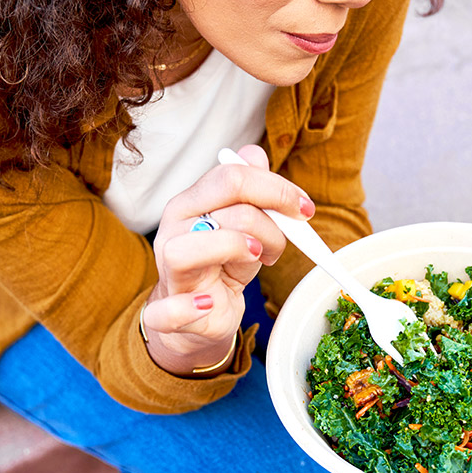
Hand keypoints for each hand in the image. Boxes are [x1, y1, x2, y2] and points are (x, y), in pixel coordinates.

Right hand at [142, 145, 312, 374]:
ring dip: (243, 250)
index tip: (304, 209)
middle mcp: (174, 230)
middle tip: (281, 245)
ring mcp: (167, 270)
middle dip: (272, 224)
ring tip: (256, 261)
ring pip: (199, 246)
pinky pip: (169, 310)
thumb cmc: (222, 267)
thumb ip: (250, 190)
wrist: (195, 319)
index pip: (233, 176)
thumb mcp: (243, 226)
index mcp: (190, 202)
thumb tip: (253, 153)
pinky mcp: (166, 312)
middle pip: (229, 205)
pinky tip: (212, 302)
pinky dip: (192, 307)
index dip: (278, 190)